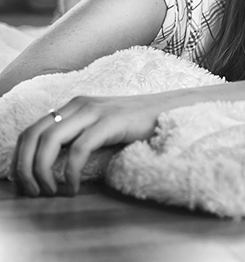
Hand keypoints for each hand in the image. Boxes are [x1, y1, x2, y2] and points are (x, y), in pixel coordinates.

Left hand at [13, 94, 164, 196]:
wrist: (171, 111)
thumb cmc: (137, 125)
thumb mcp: (100, 127)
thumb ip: (77, 136)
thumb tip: (50, 164)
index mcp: (73, 106)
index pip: (30, 131)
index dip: (20, 159)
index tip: (26, 184)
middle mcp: (79, 104)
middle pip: (33, 135)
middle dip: (25, 168)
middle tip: (33, 192)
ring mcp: (95, 111)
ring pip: (50, 141)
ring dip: (43, 172)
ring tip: (51, 192)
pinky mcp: (111, 121)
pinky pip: (79, 149)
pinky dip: (71, 172)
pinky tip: (74, 187)